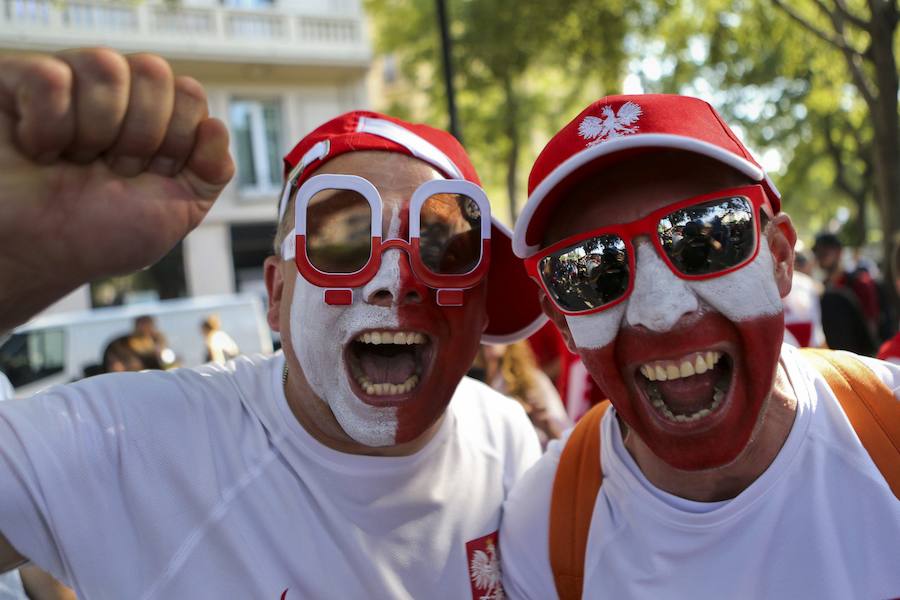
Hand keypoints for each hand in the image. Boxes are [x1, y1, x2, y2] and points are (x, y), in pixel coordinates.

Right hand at [0, 49, 233, 330]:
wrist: (34, 257)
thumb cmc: (96, 238)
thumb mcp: (175, 214)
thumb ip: (210, 172)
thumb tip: (218, 125)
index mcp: (155, 123)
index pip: (189, 93)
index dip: (175, 139)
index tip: (150, 175)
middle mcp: (115, 99)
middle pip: (154, 72)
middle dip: (140, 136)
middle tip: (112, 170)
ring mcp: (69, 87)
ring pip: (106, 66)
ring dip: (96, 130)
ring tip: (74, 160)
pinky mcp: (19, 83)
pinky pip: (50, 76)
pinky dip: (47, 124)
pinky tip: (38, 148)